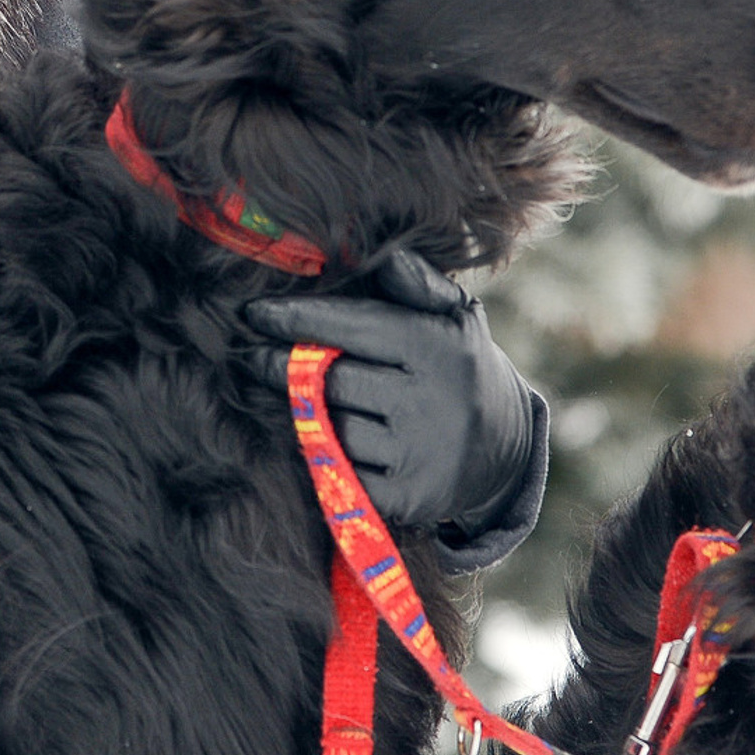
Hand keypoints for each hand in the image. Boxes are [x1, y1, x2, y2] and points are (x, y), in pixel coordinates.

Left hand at [244, 253, 537, 539]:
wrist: (503, 455)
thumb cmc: (459, 369)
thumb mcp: (455, 318)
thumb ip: (419, 284)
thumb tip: (387, 255)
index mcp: (438, 347)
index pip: (353, 327)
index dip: (298, 318)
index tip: (254, 312)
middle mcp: (428, 401)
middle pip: (329, 381)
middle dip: (282, 367)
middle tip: (251, 355)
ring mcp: (415, 455)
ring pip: (330, 428)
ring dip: (309, 413)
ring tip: (300, 397)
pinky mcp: (403, 499)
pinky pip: (338, 472)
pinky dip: (325, 455)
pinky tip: (323, 440)